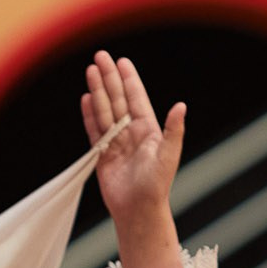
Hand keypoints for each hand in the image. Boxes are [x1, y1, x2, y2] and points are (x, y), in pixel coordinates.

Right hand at [80, 49, 185, 222]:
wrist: (138, 211)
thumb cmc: (157, 185)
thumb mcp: (168, 155)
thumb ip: (173, 130)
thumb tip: (180, 105)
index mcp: (148, 129)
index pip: (136, 97)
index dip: (129, 79)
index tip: (121, 61)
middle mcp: (131, 132)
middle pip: (117, 99)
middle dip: (109, 78)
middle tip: (100, 56)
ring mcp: (116, 142)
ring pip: (104, 110)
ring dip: (97, 91)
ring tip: (90, 71)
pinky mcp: (103, 154)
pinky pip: (94, 130)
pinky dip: (89, 114)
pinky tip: (85, 99)